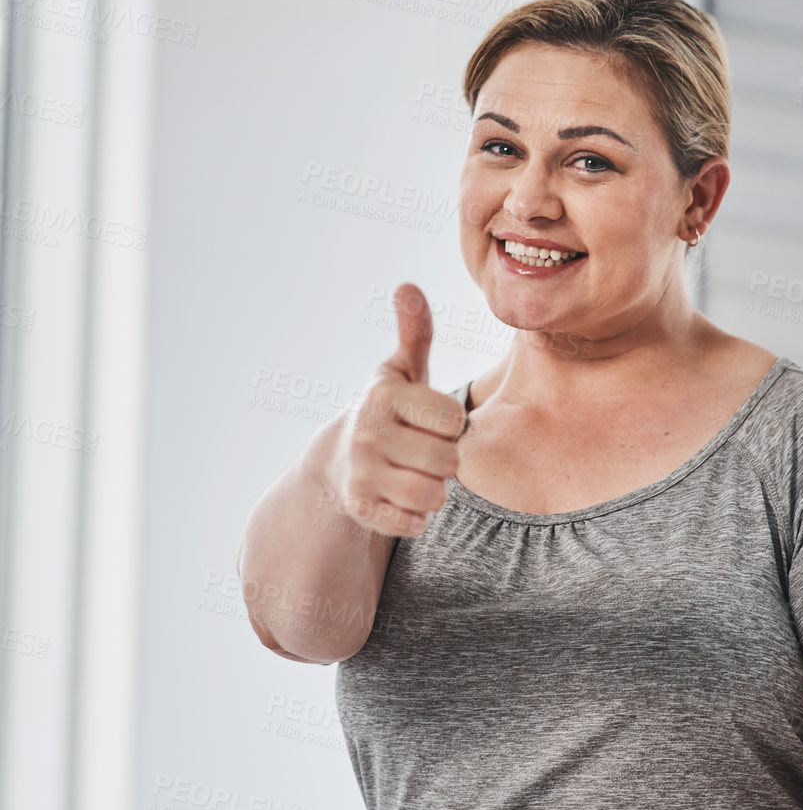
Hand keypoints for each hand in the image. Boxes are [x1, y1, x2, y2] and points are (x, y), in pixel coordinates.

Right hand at [324, 283, 465, 537]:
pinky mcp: (360, 509)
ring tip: (414, 474)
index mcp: (385, 396)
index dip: (450, 427)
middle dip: (444, 461)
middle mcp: (368, 432)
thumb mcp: (401, 372)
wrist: (340, 461)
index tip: (428, 423)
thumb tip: (407, 286)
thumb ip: (414, 333)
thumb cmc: (389, 412)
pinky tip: (399, 498)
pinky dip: (414, 517)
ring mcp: (361, 472)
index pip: (455, 421)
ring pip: (434, 495)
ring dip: (433, 491)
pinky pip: (414, 523)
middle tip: (422, 451)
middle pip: (448, 461)